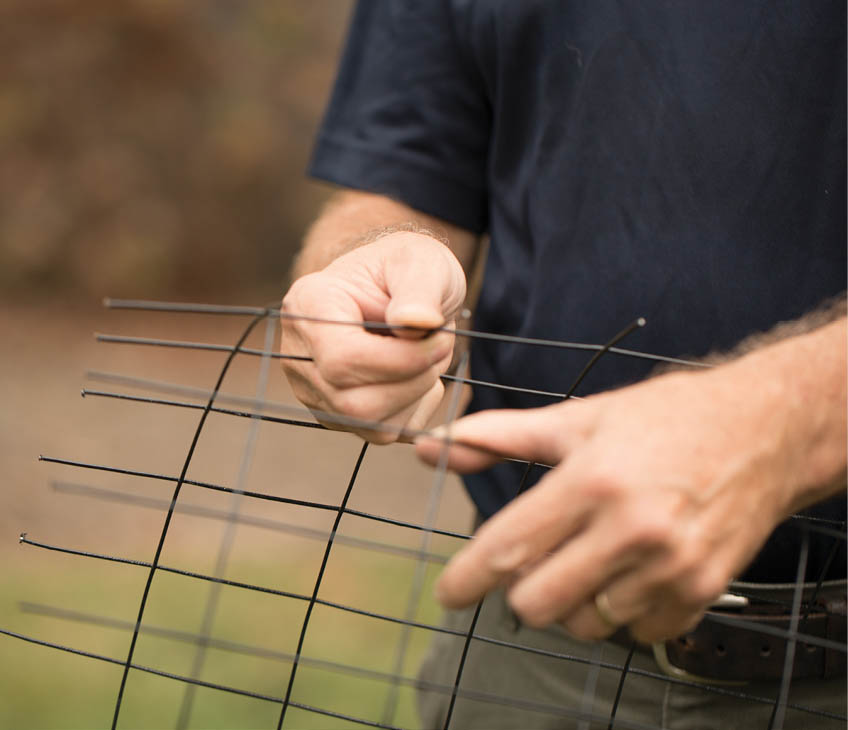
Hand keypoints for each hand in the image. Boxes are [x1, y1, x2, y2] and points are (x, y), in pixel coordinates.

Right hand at [281, 232, 465, 442]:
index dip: (400, 361)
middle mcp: (299, 352)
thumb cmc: (407, 269)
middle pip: (353, 403)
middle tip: (440, 345)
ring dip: (416, 394)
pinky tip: (416, 374)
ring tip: (427, 355)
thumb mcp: (422, 262)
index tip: (440, 338)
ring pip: (369, 423)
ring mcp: (314, 389)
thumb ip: (420, 288)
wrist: (399, 289)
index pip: (342, 359)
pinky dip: (413, 408)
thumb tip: (415, 322)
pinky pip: (383, 432)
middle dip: (413, 380)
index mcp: (309, 304)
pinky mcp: (337, 414)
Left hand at [416, 363, 802, 641]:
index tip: (448, 593)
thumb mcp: (578, 417)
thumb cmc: (664, 419)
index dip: (467, 577)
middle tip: (538, 559)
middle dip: (521, 589)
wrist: (764, 431)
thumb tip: (434, 446)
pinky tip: (631, 570)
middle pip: (537, 602)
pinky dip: (622, 611)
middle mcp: (631, 530)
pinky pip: (635, 633)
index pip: (509, 548)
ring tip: (593, 555)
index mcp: (592, 481)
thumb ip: (499, 437)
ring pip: (584, 623)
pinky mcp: (702, 591)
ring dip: (574, 599)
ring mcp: (671, 567)